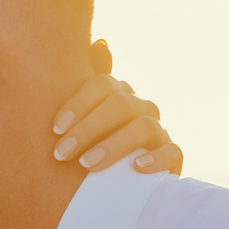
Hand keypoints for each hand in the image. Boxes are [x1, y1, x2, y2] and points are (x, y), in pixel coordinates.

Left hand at [51, 71, 182, 176]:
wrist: (114, 185)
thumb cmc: (93, 148)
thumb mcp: (83, 120)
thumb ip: (87, 87)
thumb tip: (101, 43)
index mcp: (117, 95)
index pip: (102, 85)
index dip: (78, 104)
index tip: (56, 129)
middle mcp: (140, 108)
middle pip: (119, 105)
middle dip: (88, 129)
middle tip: (62, 153)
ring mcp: (158, 131)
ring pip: (144, 127)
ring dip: (114, 145)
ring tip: (87, 165)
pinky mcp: (172, 157)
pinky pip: (173, 152)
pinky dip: (156, 158)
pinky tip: (136, 168)